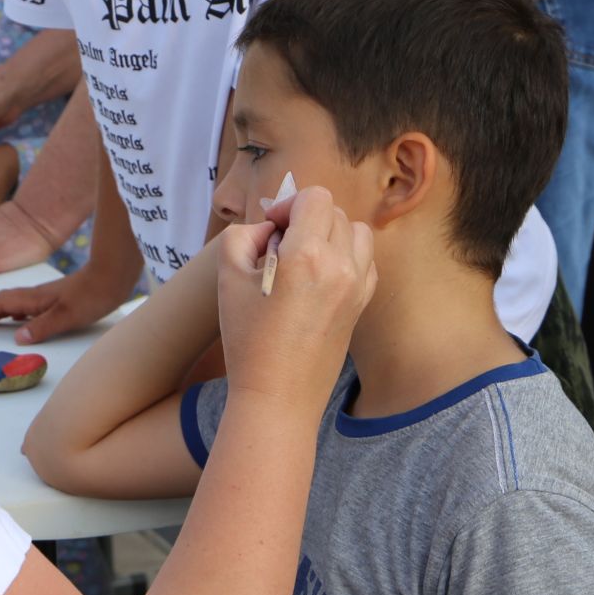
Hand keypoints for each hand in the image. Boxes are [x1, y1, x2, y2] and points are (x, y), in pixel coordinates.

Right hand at [0, 264, 126, 344]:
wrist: (114, 275)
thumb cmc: (92, 295)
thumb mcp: (66, 315)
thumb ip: (41, 327)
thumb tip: (17, 339)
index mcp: (34, 299)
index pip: (0, 303)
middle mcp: (37, 296)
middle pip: (4, 301)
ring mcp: (48, 296)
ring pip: (16, 303)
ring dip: (0, 312)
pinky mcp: (59, 298)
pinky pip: (29, 306)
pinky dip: (18, 313)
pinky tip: (24, 321)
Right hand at [216, 186, 375, 411]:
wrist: (278, 396)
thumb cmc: (248, 340)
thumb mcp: (227, 277)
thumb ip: (243, 235)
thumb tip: (268, 230)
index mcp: (307, 255)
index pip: (315, 197)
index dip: (288, 204)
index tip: (271, 228)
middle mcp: (341, 266)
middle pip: (335, 212)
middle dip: (306, 219)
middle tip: (279, 246)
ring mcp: (357, 287)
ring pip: (357, 232)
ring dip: (331, 233)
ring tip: (304, 256)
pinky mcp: (362, 305)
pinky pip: (366, 261)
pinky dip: (347, 256)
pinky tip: (321, 275)